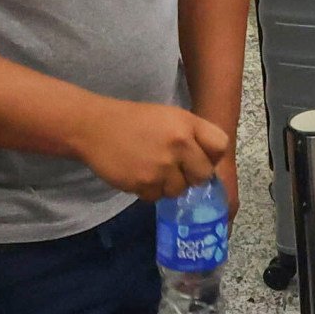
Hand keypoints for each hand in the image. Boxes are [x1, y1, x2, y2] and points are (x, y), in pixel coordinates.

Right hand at [79, 98, 230, 200]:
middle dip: (191, 176)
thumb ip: (191, 135)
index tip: (200, 158)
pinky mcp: (144, 182)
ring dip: (168, 185)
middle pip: (203, 175)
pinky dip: (149, 190)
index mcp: (186, 123)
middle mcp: (179, 144)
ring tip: (152, 170)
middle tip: (175, 169)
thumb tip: (208, 162)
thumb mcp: (168, 116)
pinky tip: (138, 175)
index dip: (211, 155)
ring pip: (179, 190)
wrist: (94, 127)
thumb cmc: (133, 120)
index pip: (220, 145)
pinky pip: (157, 196)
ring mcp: (162, 165)